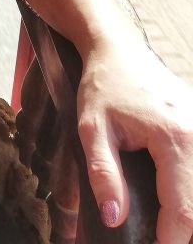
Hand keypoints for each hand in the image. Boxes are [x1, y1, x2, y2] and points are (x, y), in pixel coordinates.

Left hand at [77, 31, 192, 242]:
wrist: (118, 48)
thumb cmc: (103, 85)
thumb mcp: (91, 127)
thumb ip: (103, 173)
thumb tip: (114, 218)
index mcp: (174, 138)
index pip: (182, 209)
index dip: (170, 239)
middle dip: (182, 230)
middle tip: (158, 237)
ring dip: (188, 211)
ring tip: (165, 223)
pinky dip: (191, 192)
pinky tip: (175, 200)